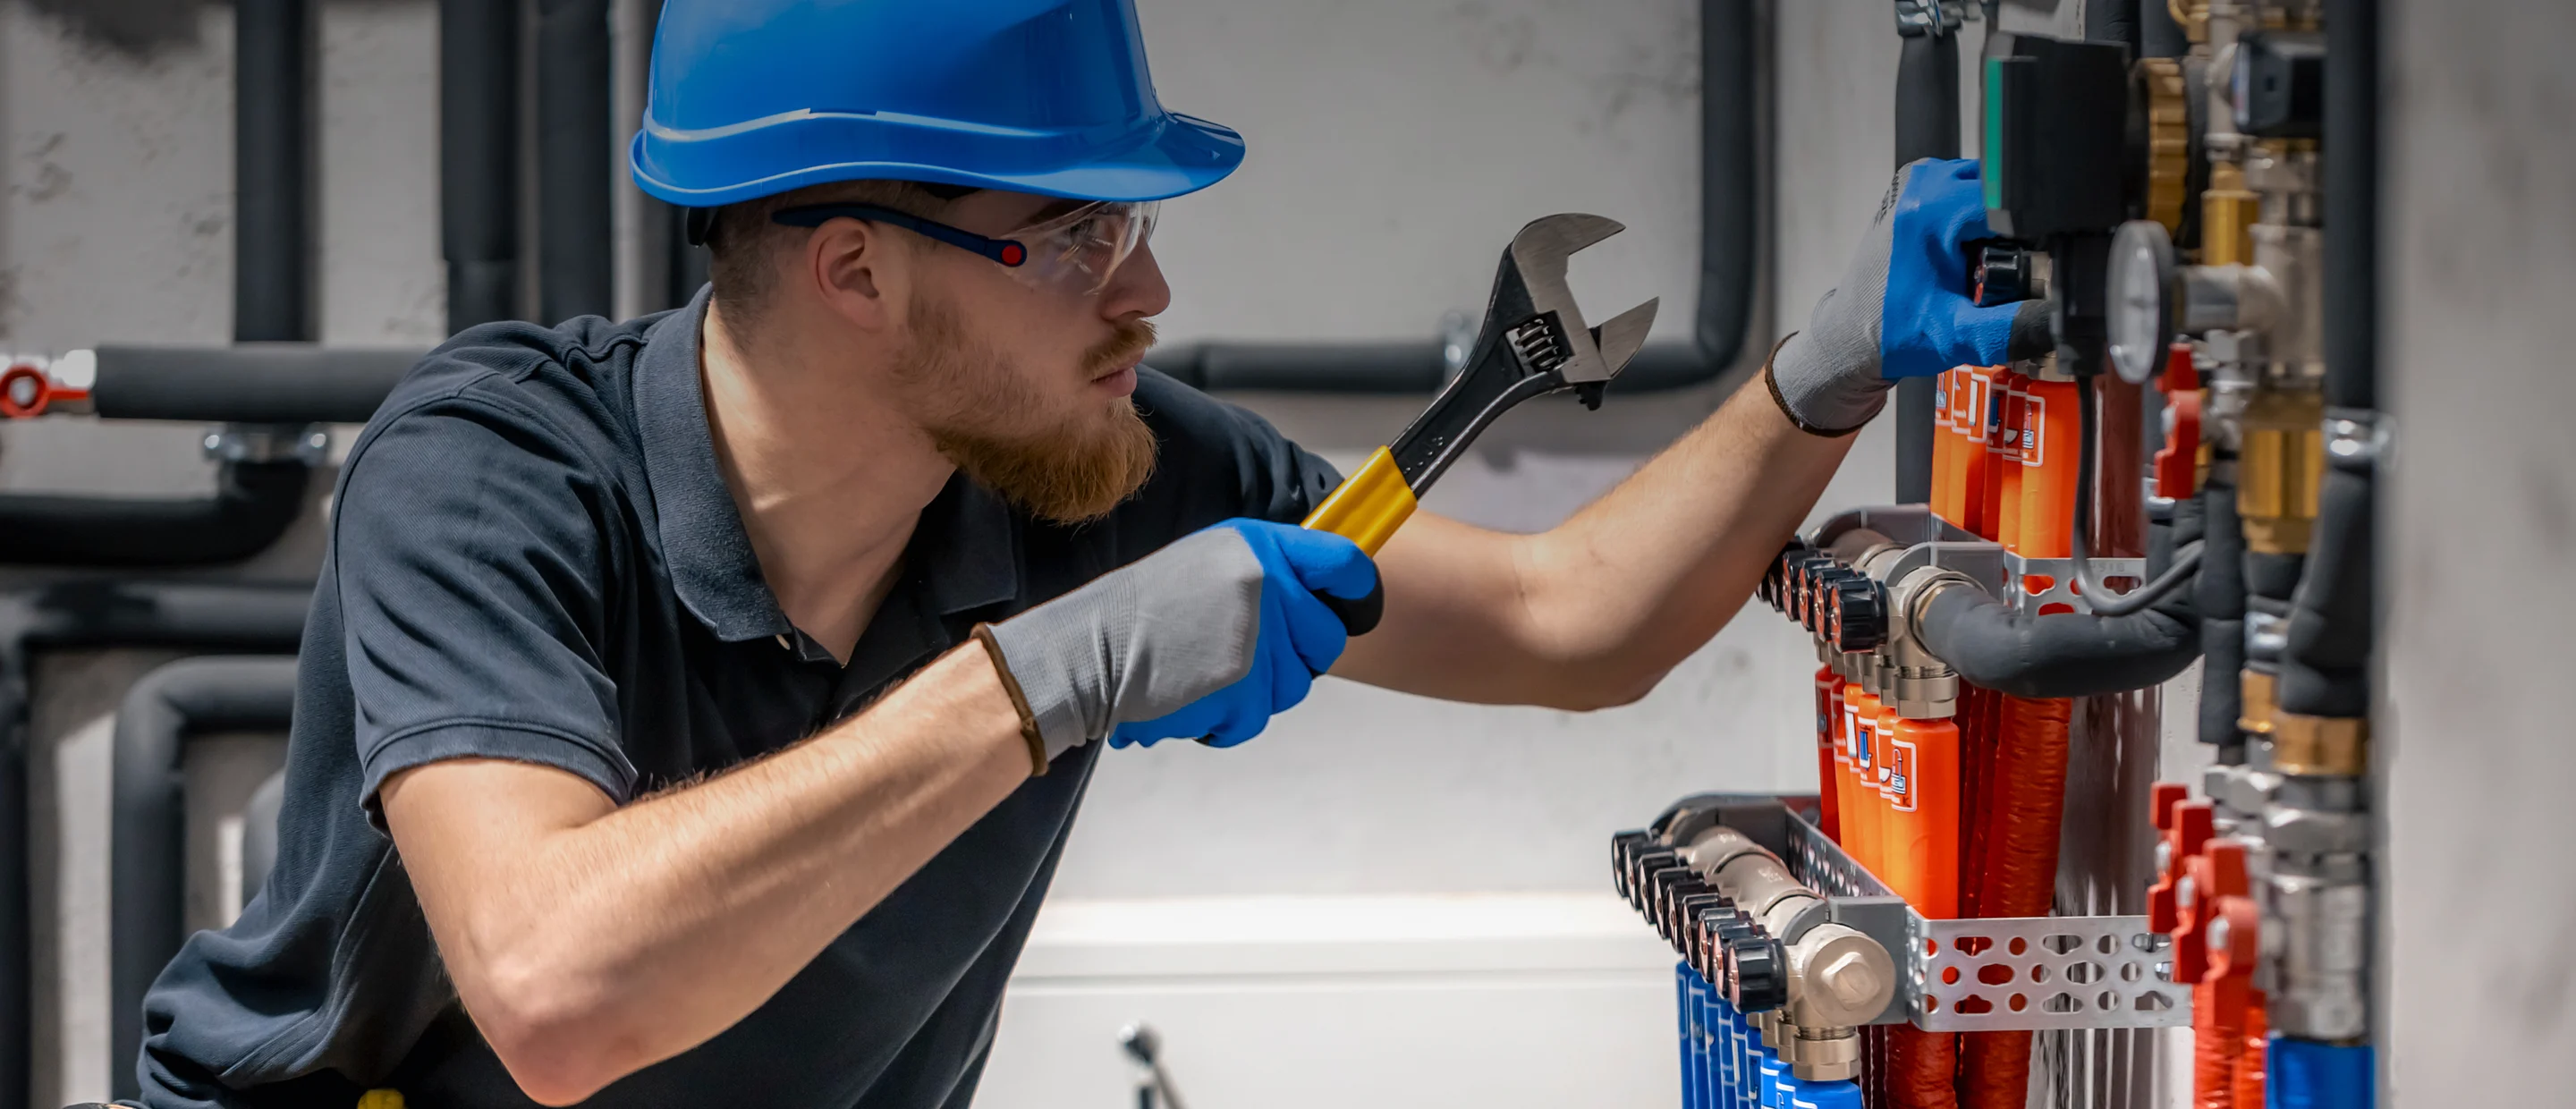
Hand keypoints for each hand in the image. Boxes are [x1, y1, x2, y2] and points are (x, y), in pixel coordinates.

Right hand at [977, 519, 1378, 764]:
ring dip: (1256, 692)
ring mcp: (1258, 639)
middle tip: (1246, 656)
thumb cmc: (1141, 613)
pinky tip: (1191, 695)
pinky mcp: (1244, 688)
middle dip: (1297, 657)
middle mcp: (1266, 585)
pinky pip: (1258, 718)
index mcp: (1258, 546)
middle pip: (1327, 638)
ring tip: (1204, 671)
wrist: (1087, 653)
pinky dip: (1227, 719)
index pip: (1345, 561)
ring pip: (1295, 686)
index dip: (1359, 589)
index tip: (1358, 605)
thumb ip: (1264, 574)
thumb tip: (1320, 596)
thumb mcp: (1207, 565)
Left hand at [1766, 157, 2051, 433]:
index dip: (2038, 231)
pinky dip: (1981, 218)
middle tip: (2010, 270)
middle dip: (2020, 227)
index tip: (2040, 263)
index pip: (2014, 199)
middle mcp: (1926, 181)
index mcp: (1934, 207)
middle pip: (2005, 190)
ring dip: (2002, 222)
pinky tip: (1974, 253)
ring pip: (1991, 189)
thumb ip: (2014, 328)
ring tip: (1991, 264)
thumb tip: (2064, 318)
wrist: (1849, 338)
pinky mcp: (1918, 188)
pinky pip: (1970, 191)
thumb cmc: (1893, 334)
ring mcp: (1920, 180)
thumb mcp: (1960, 336)